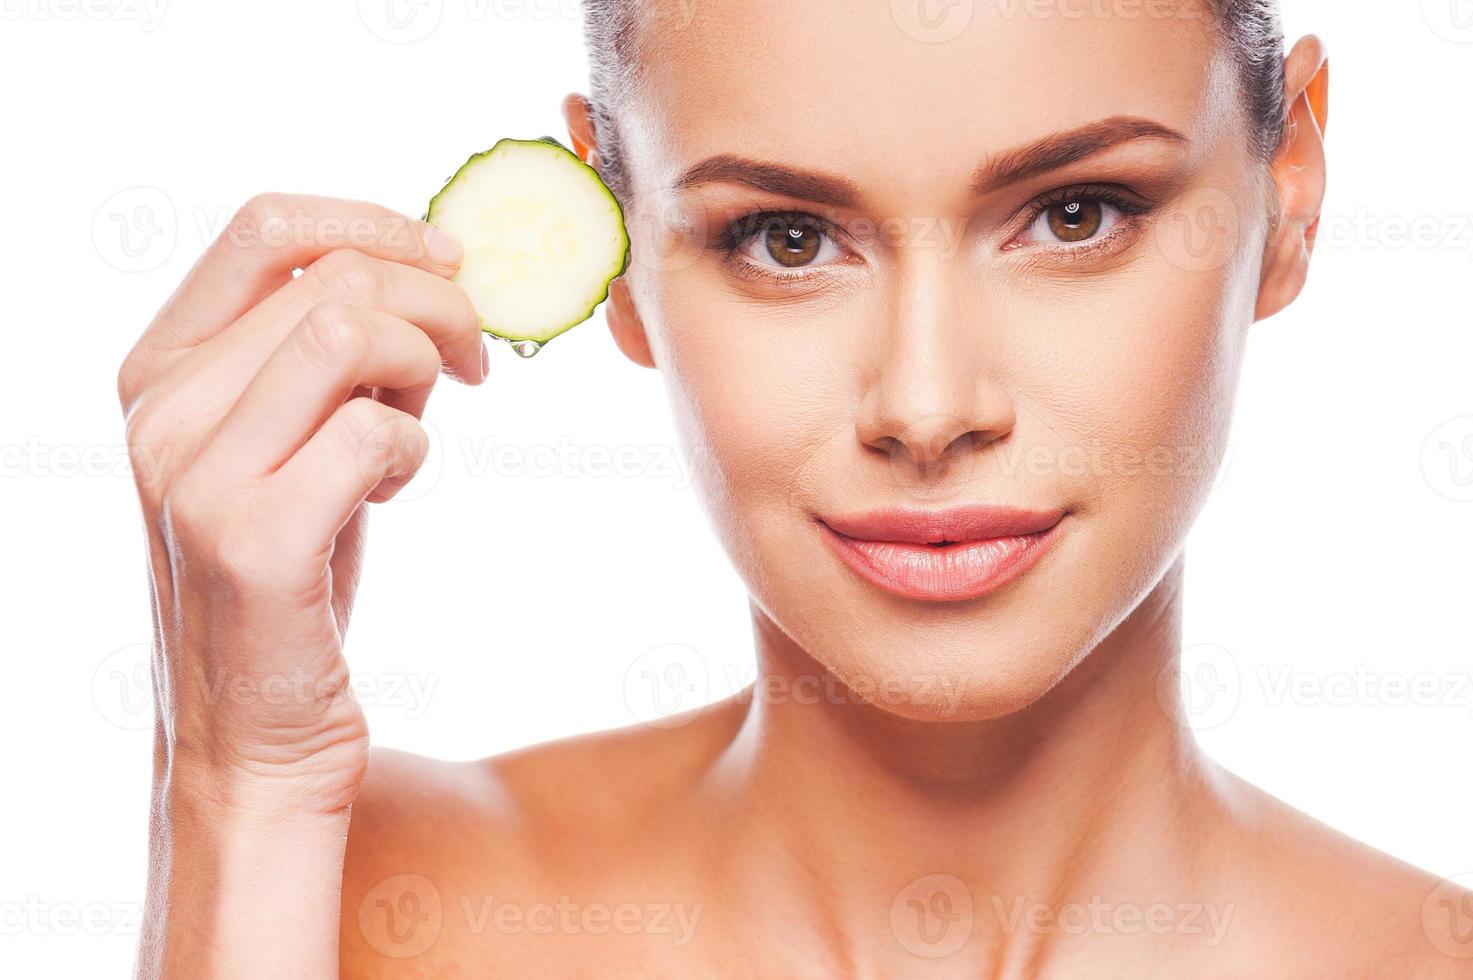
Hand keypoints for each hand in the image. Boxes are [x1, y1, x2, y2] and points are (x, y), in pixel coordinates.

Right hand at [117, 192, 485, 814]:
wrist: (254, 732)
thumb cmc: (288, 575)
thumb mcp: (288, 442)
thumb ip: (328, 355)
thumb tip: (432, 271)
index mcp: (160, 370)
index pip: (265, 228)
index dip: (377, 222)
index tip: (449, 259)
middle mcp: (161, 411)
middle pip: (334, 278)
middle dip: (438, 305)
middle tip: (470, 363)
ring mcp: (196, 476)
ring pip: (351, 332)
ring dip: (425, 365)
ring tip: (420, 420)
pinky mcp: (253, 542)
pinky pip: (374, 431)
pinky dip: (413, 447)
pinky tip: (390, 489)